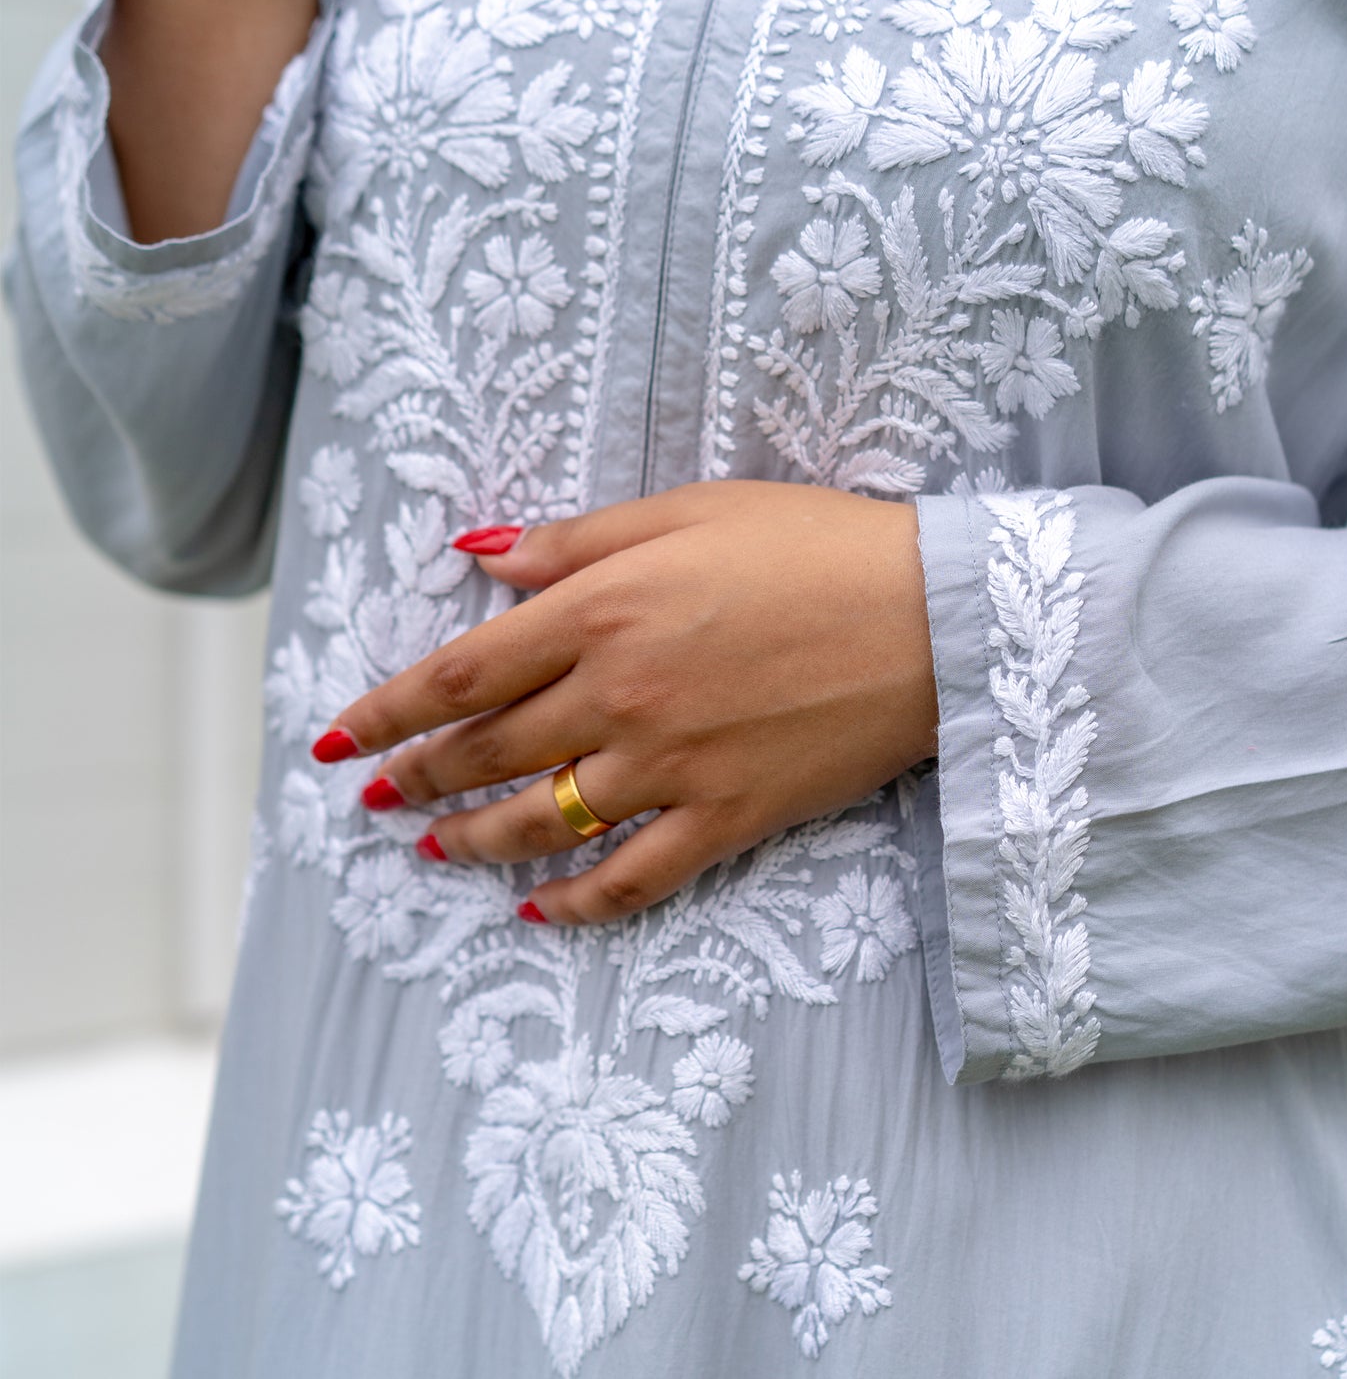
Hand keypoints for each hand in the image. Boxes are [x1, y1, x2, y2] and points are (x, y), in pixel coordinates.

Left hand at [315, 481, 937, 923]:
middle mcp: (618, 700)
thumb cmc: (812, 541)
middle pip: (487, 754)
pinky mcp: (728, 819)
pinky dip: (577, 904)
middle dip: (419, 776)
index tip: (340, 734)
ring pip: (541, 822)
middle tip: (377, 794)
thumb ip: (576, 542)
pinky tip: (540, 910)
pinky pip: (633, 879)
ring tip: (432, 850)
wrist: (932, 614)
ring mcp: (670, 769)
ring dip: (473, 841)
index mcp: (601, 614)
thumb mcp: (686, 510)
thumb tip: (479, 557)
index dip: (390, 709)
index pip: (461, 675)